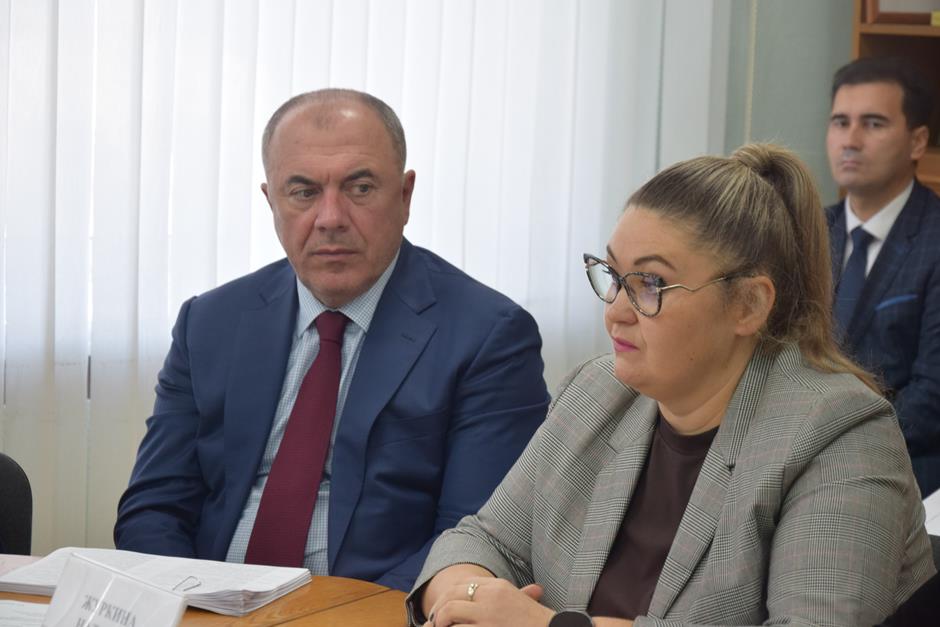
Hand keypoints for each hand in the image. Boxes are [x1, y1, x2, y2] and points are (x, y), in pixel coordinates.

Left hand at [426, 577, 553, 626]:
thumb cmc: (535, 622)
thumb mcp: (519, 601)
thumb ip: (497, 595)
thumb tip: (477, 595)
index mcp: (498, 586)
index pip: (463, 583)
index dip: (448, 595)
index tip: (442, 606)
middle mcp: (491, 597)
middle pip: (452, 595)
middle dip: (439, 607)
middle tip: (433, 620)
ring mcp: (488, 616)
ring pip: (450, 613)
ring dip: (440, 621)